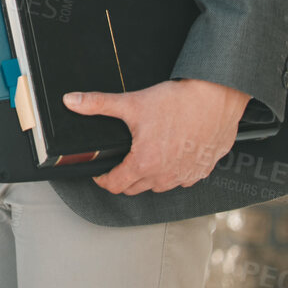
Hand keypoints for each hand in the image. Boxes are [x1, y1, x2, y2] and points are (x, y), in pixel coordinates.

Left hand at [65, 78, 250, 194]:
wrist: (216, 99)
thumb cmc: (178, 102)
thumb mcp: (131, 103)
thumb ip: (97, 104)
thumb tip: (70, 100)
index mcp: (144, 163)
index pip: (115, 185)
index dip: (102, 180)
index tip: (99, 173)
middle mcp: (165, 176)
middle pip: (135, 189)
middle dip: (123, 179)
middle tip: (118, 164)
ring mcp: (185, 176)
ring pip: (158, 187)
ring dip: (147, 178)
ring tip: (143, 159)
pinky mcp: (202, 172)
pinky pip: (181, 181)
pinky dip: (172, 173)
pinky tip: (170, 157)